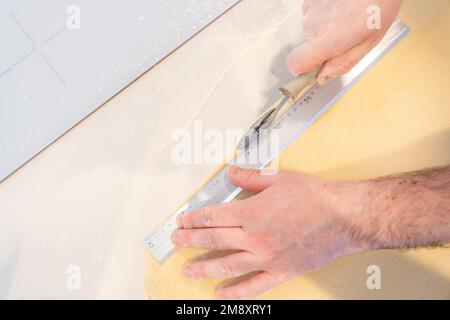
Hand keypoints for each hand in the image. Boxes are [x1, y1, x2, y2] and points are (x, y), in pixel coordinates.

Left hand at [171, 166, 373, 298]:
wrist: (344, 217)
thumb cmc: (315, 197)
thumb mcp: (279, 179)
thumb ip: (251, 178)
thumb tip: (232, 173)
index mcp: (251, 213)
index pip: (212, 217)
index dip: (193, 219)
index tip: (182, 221)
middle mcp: (254, 238)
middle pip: (213, 241)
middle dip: (191, 240)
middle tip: (176, 241)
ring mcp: (266, 258)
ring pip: (226, 266)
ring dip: (204, 269)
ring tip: (188, 270)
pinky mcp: (281, 271)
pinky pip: (254, 287)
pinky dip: (236, 293)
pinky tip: (222, 295)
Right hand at [287, 0, 402, 83]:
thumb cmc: (378, 4)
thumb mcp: (368, 42)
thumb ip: (343, 62)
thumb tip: (323, 77)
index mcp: (326, 40)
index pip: (295, 63)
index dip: (301, 68)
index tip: (312, 67)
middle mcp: (312, 24)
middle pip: (308, 44)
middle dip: (323, 43)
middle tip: (346, 33)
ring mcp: (309, 8)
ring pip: (312, 27)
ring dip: (325, 25)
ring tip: (346, 15)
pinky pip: (313, 11)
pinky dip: (325, 11)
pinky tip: (340, 5)